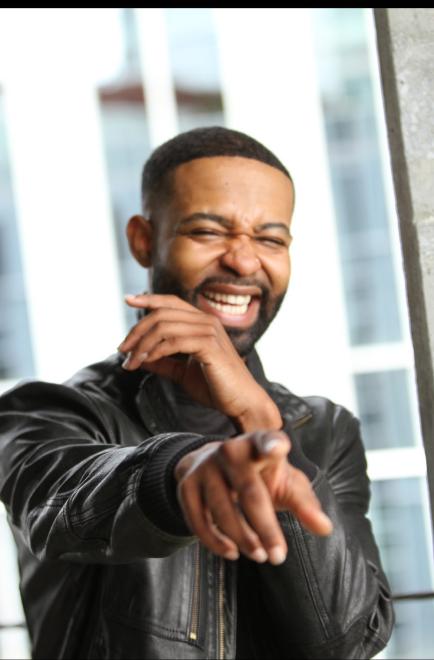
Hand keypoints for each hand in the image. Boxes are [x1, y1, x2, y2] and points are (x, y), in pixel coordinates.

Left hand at [118, 293, 280, 430]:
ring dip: (142, 344)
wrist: (242, 402)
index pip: (171, 302)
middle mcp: (207, 321)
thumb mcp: (182, 373)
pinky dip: (155, 351)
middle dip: (137, 331)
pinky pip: (174, 342)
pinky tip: (146, 362)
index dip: (149, 299)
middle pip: (162, 314)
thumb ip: (162, 362)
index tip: (128, 300)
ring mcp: (209, 331)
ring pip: (164, 327)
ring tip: (131, 362)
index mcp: (202, 322)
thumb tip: (137, 358)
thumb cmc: (216, 388)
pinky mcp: (209, 346)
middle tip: (122, 350)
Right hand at [174, 430, 332, 564]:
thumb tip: (326, 528)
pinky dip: (215, 542)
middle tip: (278, 557)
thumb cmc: (260, 474)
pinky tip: (232, 552)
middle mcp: (230, 450)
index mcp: (259, 444)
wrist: (214, 463)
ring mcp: (205, 466)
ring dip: (242, 539)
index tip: (278, 447)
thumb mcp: (285, 482)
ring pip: (222, 510)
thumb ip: (305, 504)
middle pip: (250, 493)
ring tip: (260, 556)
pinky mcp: (186, 483)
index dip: (272, 444)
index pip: (266, 442)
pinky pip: (198, 520)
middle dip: (266, 529)